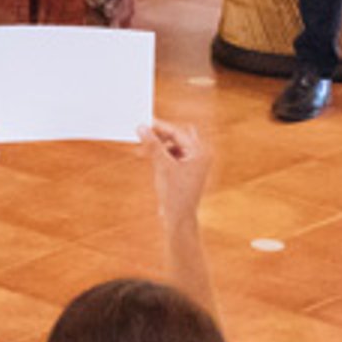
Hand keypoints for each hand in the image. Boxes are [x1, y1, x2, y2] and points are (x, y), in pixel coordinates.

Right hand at [142, 120, 209, 234]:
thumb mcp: (162, 167)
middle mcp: (198, 156)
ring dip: (158, 146)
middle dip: (160, 135)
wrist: (178, 219)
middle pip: (177, 137)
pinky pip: (172, 156)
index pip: (177, 132)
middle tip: (142, 133)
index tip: (143, 123)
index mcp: (199, 152)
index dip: (159, 127)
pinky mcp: (184, 171)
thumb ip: (152, 145)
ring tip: (143, 148)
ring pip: (173, 146)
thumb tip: (142, 128)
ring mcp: (192, 164)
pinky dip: (160, 155)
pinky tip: (148, 156)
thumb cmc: (175, 195)